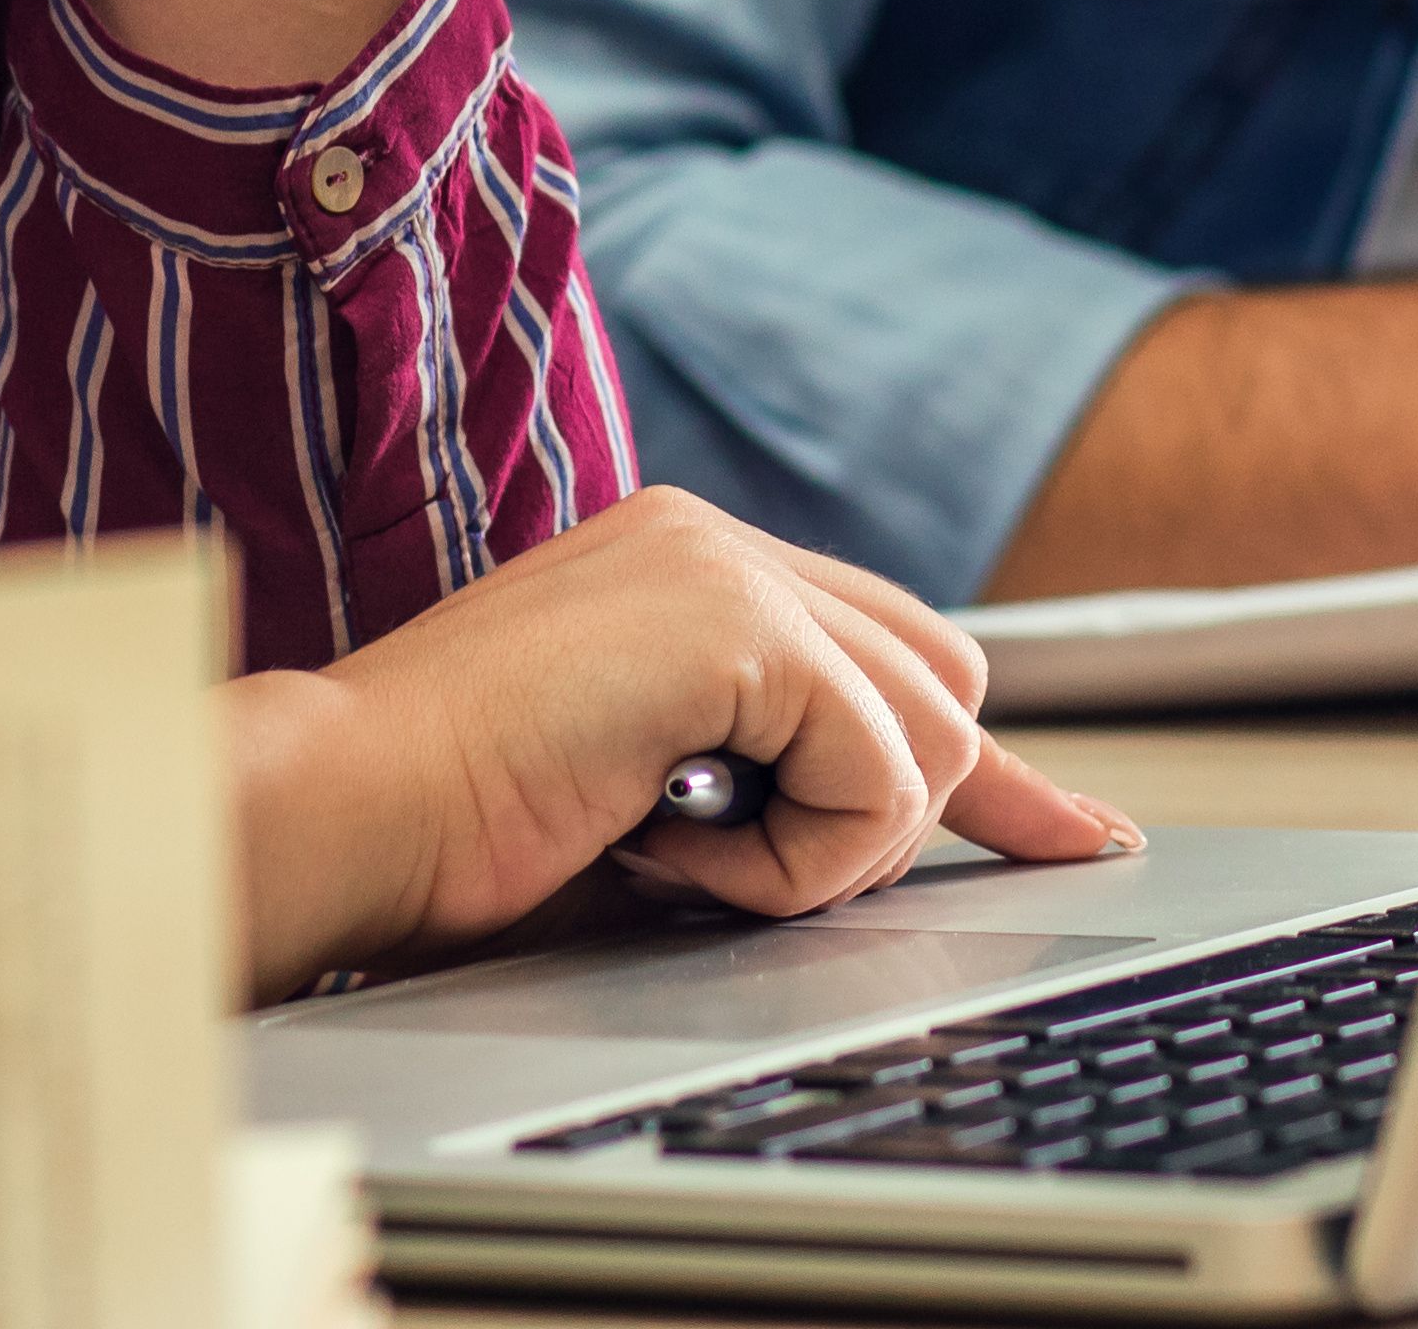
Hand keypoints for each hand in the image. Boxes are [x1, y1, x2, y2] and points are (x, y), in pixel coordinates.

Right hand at [226, 487, 1139, 992]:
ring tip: (673, 857)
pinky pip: (880, 777)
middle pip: (945, 685)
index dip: (988, 769)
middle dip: (888, 816)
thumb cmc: (455, 835)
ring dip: (823, 849)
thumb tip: (911, 820)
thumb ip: (763, 774)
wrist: (343, 817)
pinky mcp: (729, 618)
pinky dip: (798, 860)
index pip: (898, 652)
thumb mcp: (650, 797)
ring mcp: (721, 563)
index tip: (1074, 834)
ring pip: (927, 736)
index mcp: (686, 566)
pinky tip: (670, 850)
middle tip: (749, 878)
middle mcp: (713, 539)